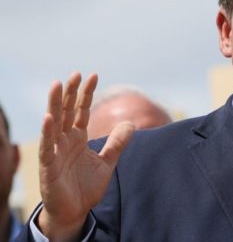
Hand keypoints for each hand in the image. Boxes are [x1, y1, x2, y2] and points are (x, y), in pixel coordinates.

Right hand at [37, 72, 133, 239]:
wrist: (76, 212)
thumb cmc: (86, 187)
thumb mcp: (107, 162)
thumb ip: (117, 143)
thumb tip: (131, 122)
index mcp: (77, 138)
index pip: (80, 110)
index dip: (86, 93)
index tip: (93, 75)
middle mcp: (64, 141)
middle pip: (66, 111)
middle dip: (70, 93)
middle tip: (75, 74)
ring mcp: (55, 152)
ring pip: (54, 123)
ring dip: (55, 104)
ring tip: (57, 85)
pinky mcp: (49, 166)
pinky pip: (47, 147)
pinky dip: (48, 132)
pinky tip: (49, 117)